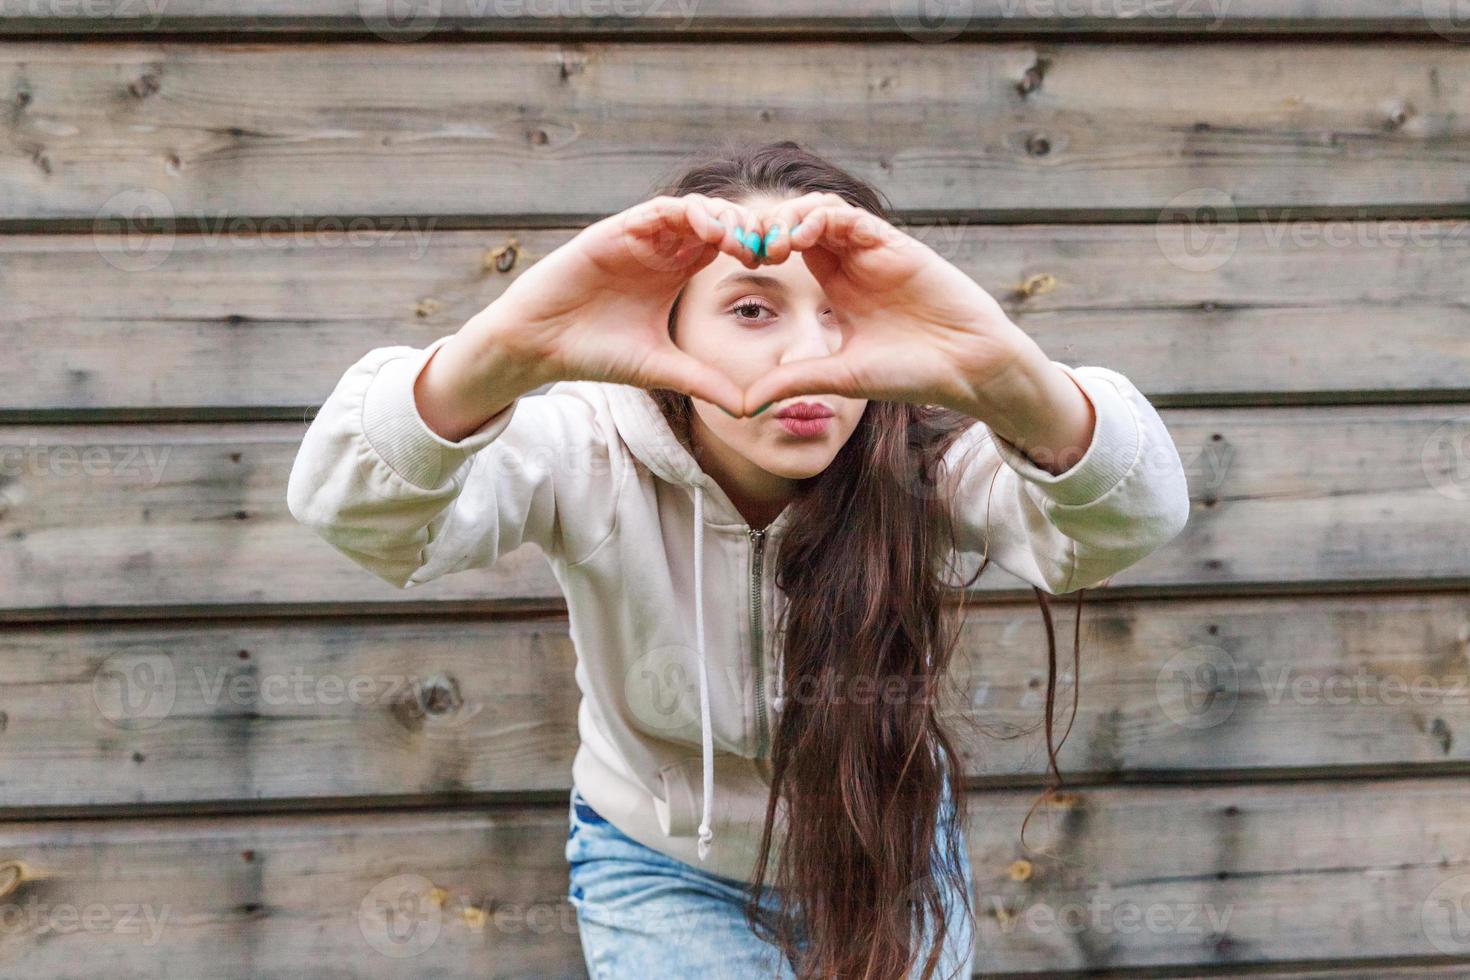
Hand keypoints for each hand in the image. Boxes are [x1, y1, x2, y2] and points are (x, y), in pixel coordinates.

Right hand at [481, 194, 771, 416]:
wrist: (540, 346)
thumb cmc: (595, 352)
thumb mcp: (661, 368)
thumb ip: (704, 381)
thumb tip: (750, 409)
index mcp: (675, 272)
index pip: (725, 246)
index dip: (755, 249)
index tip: (779, 266)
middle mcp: (660, 249)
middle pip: (717, 221)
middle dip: (748, 229)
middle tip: (772, 247)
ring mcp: (638, 237)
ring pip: (692, 210)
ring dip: (721, 218)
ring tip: (743, 239)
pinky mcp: (615, 231)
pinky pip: (657, 211)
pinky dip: (684, 214)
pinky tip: (707, 230)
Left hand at [740, 193, 1043, 418]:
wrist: (966, 367)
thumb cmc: (910, 373)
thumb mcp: (840, 376)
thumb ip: (795, 382)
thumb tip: (745, 405)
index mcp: (837, 286)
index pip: (789, 248)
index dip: (759, 248)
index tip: (735, 266)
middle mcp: (853, 262)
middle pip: (799, 221)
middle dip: (766, 227)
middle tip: (743, 247)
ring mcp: (873, 250)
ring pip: (822, 210)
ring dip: (790, 218)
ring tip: (770, 243)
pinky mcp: (895, 244)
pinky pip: (852, 217)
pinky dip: (823, 218)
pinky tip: (802, 235)